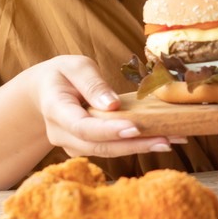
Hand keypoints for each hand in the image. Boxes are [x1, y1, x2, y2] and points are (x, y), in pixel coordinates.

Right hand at [28, 55, 184, 157]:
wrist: (45, 92)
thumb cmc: (62, 75)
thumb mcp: (75, 67)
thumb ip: (92, 83)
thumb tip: (113, 104)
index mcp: (56, 109)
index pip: (83, 126)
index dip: (109, 130)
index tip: (135, 127)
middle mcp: (61, 134)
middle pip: (100, 145)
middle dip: (135, 144)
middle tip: (166, 140)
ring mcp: (73, 145)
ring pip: (108, 151)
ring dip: (140, 147)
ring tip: (172, 140)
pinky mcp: (87, 148)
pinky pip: (112, 149)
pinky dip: (136, 145)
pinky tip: (161, 140)